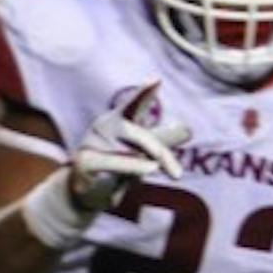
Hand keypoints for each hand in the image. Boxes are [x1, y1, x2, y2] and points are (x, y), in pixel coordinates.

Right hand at [68, 81, 190, 212]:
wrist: (86, 193)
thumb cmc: (116, 167)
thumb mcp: (141, 152)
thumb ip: (161, 139)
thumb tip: (188, 129)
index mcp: (121, 120)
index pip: (135, 104)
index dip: (144, 92)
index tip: (156, 79)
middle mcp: (107, 126)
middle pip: (140, 135)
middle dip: (159, 153)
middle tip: (177, 174)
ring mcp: (93, 141)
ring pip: (129, 151)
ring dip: (142, 167)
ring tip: (157, 176)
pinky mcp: (85, 161)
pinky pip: (113, 162)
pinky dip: (133, 166)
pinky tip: (151, 168)